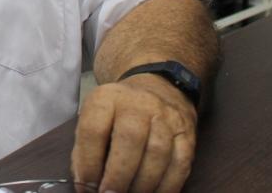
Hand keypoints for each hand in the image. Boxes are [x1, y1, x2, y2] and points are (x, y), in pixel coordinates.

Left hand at [70, 73, 197, 192]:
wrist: (157, 88)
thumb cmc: (117, 114)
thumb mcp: (94, 119)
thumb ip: (85, 150)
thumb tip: (85, 186)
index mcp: (107, 98)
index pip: (94, 130)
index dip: (88, 163)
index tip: (85, 186)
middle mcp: (138, 104)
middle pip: (130, 140)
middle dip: (118, 176)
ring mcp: (166, 117)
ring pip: (158, 154)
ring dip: (142, 185)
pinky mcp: (187, 134)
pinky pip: (180, 164)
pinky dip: (167, 186)